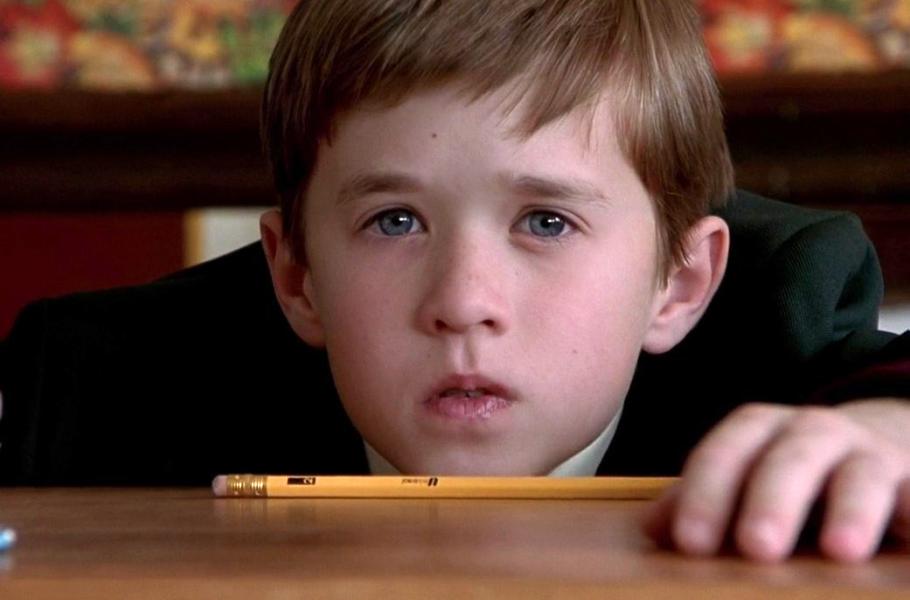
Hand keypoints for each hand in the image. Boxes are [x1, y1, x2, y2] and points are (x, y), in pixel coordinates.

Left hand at [643, 399, 909, 561]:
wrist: (881, 440)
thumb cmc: (794, 470)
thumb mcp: (745, 475)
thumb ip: (700, 499)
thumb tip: (651, 530)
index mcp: (759, 432)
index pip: (725, 453)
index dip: (705, 493)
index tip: (688, 542)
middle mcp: (813, 433)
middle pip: (789, 458)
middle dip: (772, 501)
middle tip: (756, 548)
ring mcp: (871, 455)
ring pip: (861, 474)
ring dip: (852, 509)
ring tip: (840, 550)